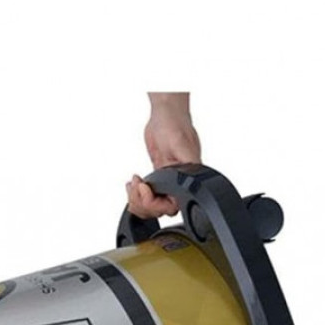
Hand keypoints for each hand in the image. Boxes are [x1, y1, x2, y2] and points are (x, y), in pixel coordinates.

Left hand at [127, 92, 201, 218]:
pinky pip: (145, 196)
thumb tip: (191, 178)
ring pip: (150, 206)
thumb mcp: (182, 144)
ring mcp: (165, 181)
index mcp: (187, 179)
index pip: (172, 206)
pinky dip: (135, 194)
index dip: (156, 204)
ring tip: (133, 184)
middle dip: (143, 202)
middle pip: (159, 210)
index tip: (146, 190)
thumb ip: (188, 163)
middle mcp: (176, 183)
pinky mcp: (156, 177)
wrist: (165, 114)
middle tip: (138, 187)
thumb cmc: (176, 124)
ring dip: (137, 200)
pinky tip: (133, 183)